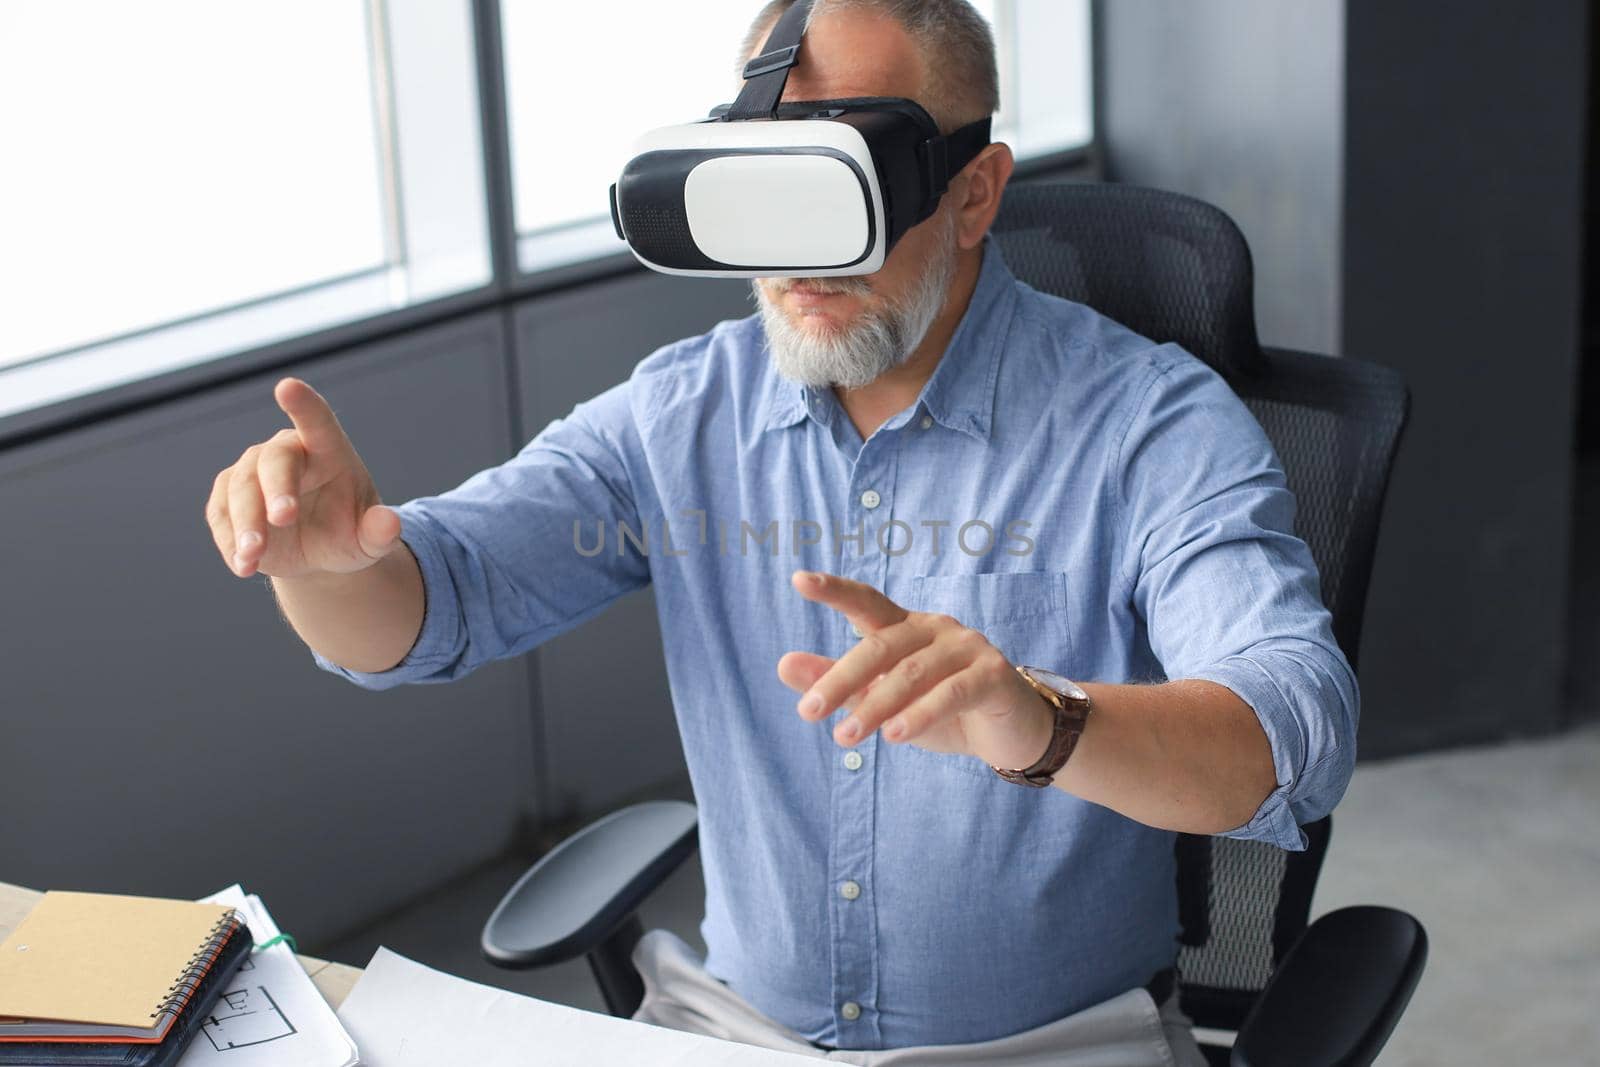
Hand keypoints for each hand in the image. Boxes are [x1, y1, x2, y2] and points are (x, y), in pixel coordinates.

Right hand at [205, 378, 399, 579]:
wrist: (316, 553)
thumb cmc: (348, 534)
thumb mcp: (370, 541)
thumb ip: (381, 532)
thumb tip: (389, 524)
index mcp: (328, 449)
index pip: (317, 421)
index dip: (303, 405)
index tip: (287, 387)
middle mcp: (287, 453)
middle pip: (273, 460)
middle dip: (276, 487)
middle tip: (285, 518)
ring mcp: (252, 472)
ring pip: (240, 487)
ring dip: (246, 522)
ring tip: (254, 556)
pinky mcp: (226, 497)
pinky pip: (221, 514)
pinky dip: (230, 541)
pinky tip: (244, 566)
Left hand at [777, 571, 1054, 769]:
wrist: (1009, 733)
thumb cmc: (940, 711)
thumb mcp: (881, 700)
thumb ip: (836, 682)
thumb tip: (783, 664)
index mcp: (905, 627)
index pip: (866, 602)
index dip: (835, 590)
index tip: (798, 580)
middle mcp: (935, 628)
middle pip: (881, 646)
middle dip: (841, 679)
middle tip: (808, 713)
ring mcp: (967, 647)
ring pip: (911, 673)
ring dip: (874, 706)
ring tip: (845, 737)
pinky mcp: (993, 674)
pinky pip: (950, 693)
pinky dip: (919, 714)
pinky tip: (894, 736)